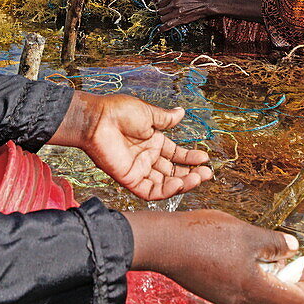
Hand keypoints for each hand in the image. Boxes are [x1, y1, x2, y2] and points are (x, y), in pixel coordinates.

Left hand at [49, 93, 211, 199]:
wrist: (97, 119)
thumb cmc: (118, 112)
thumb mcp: (147, 113)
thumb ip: (165, 119)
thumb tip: (182, 112)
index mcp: (152, 141)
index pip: (176, 155)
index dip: (190, 158)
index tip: (205, 158)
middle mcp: (147, 157)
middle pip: (173, 171)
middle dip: (191, 174)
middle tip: (206, 174)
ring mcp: (138, 169)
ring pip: (164, 184)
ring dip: (182, 183)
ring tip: (197, 179)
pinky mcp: (129, 179)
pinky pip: (150, 191)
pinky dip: (165, 191)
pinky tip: (178, 184)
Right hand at [126, 210, 303, 303]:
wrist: (164, 243)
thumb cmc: (202, 237)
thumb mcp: (247, 233)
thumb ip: (274, 242)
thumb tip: (293, 247)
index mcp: (255, 291)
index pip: (298, 300)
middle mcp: (242, 302)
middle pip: (282, 302)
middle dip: (294, 280)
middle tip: (295, 258)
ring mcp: (228, 298)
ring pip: (263, 297)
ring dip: (274, 278)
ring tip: (270, 252)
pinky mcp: (217, 291)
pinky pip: (245, 291)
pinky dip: (256, 277)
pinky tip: (248, 253)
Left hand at [157, 0, 220, 28]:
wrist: (206, 3)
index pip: (160, 2)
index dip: (159, 5)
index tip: (160, 6)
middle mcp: (174, 4)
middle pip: (160, 10)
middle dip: (160, 11)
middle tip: (162, 12)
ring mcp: (177, 12)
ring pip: (163, 18)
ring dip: (163, 18)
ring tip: (165, 18)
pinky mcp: (181, 19)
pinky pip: (169, 25)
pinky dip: (162, 28)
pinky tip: (159, 29)